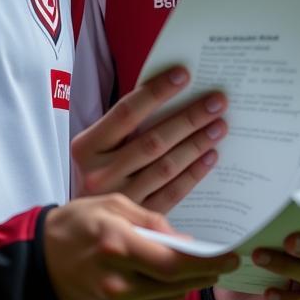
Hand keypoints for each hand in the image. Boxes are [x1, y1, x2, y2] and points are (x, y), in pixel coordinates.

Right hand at [43, 194, 238, 299]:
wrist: (40, 261)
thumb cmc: (78, 224)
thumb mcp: (114, 205)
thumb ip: (153, 222)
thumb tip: (186, 241)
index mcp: (116, 246)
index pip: (173, 263)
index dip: (207, 262)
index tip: (231, 255)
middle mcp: (116, 283)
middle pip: (176, 283)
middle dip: (205, 272)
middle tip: (227, 262)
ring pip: (168, 297)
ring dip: (188, 282)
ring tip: (202, 267)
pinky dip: (167, 293)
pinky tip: (172, 280)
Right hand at [72, 66, 227, 211]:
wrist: (80, 224)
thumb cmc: (97, 169)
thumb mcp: (98, 145)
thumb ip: (125, 124)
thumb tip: (171, 93)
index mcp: (86, 147)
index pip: (126, 112)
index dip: (156, 92)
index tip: (183, 74)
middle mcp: (100, 174)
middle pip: (153, 141)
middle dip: (189, 119)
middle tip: (217, 102)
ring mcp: (120, 199)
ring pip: (166, 167)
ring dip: (196, 145)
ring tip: (219, 126)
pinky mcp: (138, 219)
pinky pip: (172, 193)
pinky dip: (193, 174)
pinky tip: (210, 156)